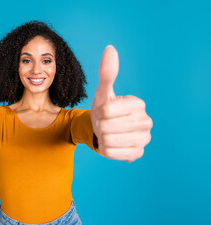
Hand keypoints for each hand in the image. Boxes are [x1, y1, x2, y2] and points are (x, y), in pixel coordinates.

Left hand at [90, 45, 152, 162]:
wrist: (107, 130)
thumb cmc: (106, 110)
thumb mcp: (103, 92)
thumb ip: (107, 73)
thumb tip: (110, 48)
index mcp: (138, 104)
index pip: (107, 110)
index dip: (99, 112)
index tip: (104, 111)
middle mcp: (146, 121)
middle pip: (107, 126)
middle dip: (100, 125)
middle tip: (105, 123)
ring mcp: (144, 139)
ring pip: (108, 140)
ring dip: (102, 137)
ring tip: (108, 133)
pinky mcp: (137, 153)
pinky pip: (110, 153)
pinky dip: (105, 149)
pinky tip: (112, 143)